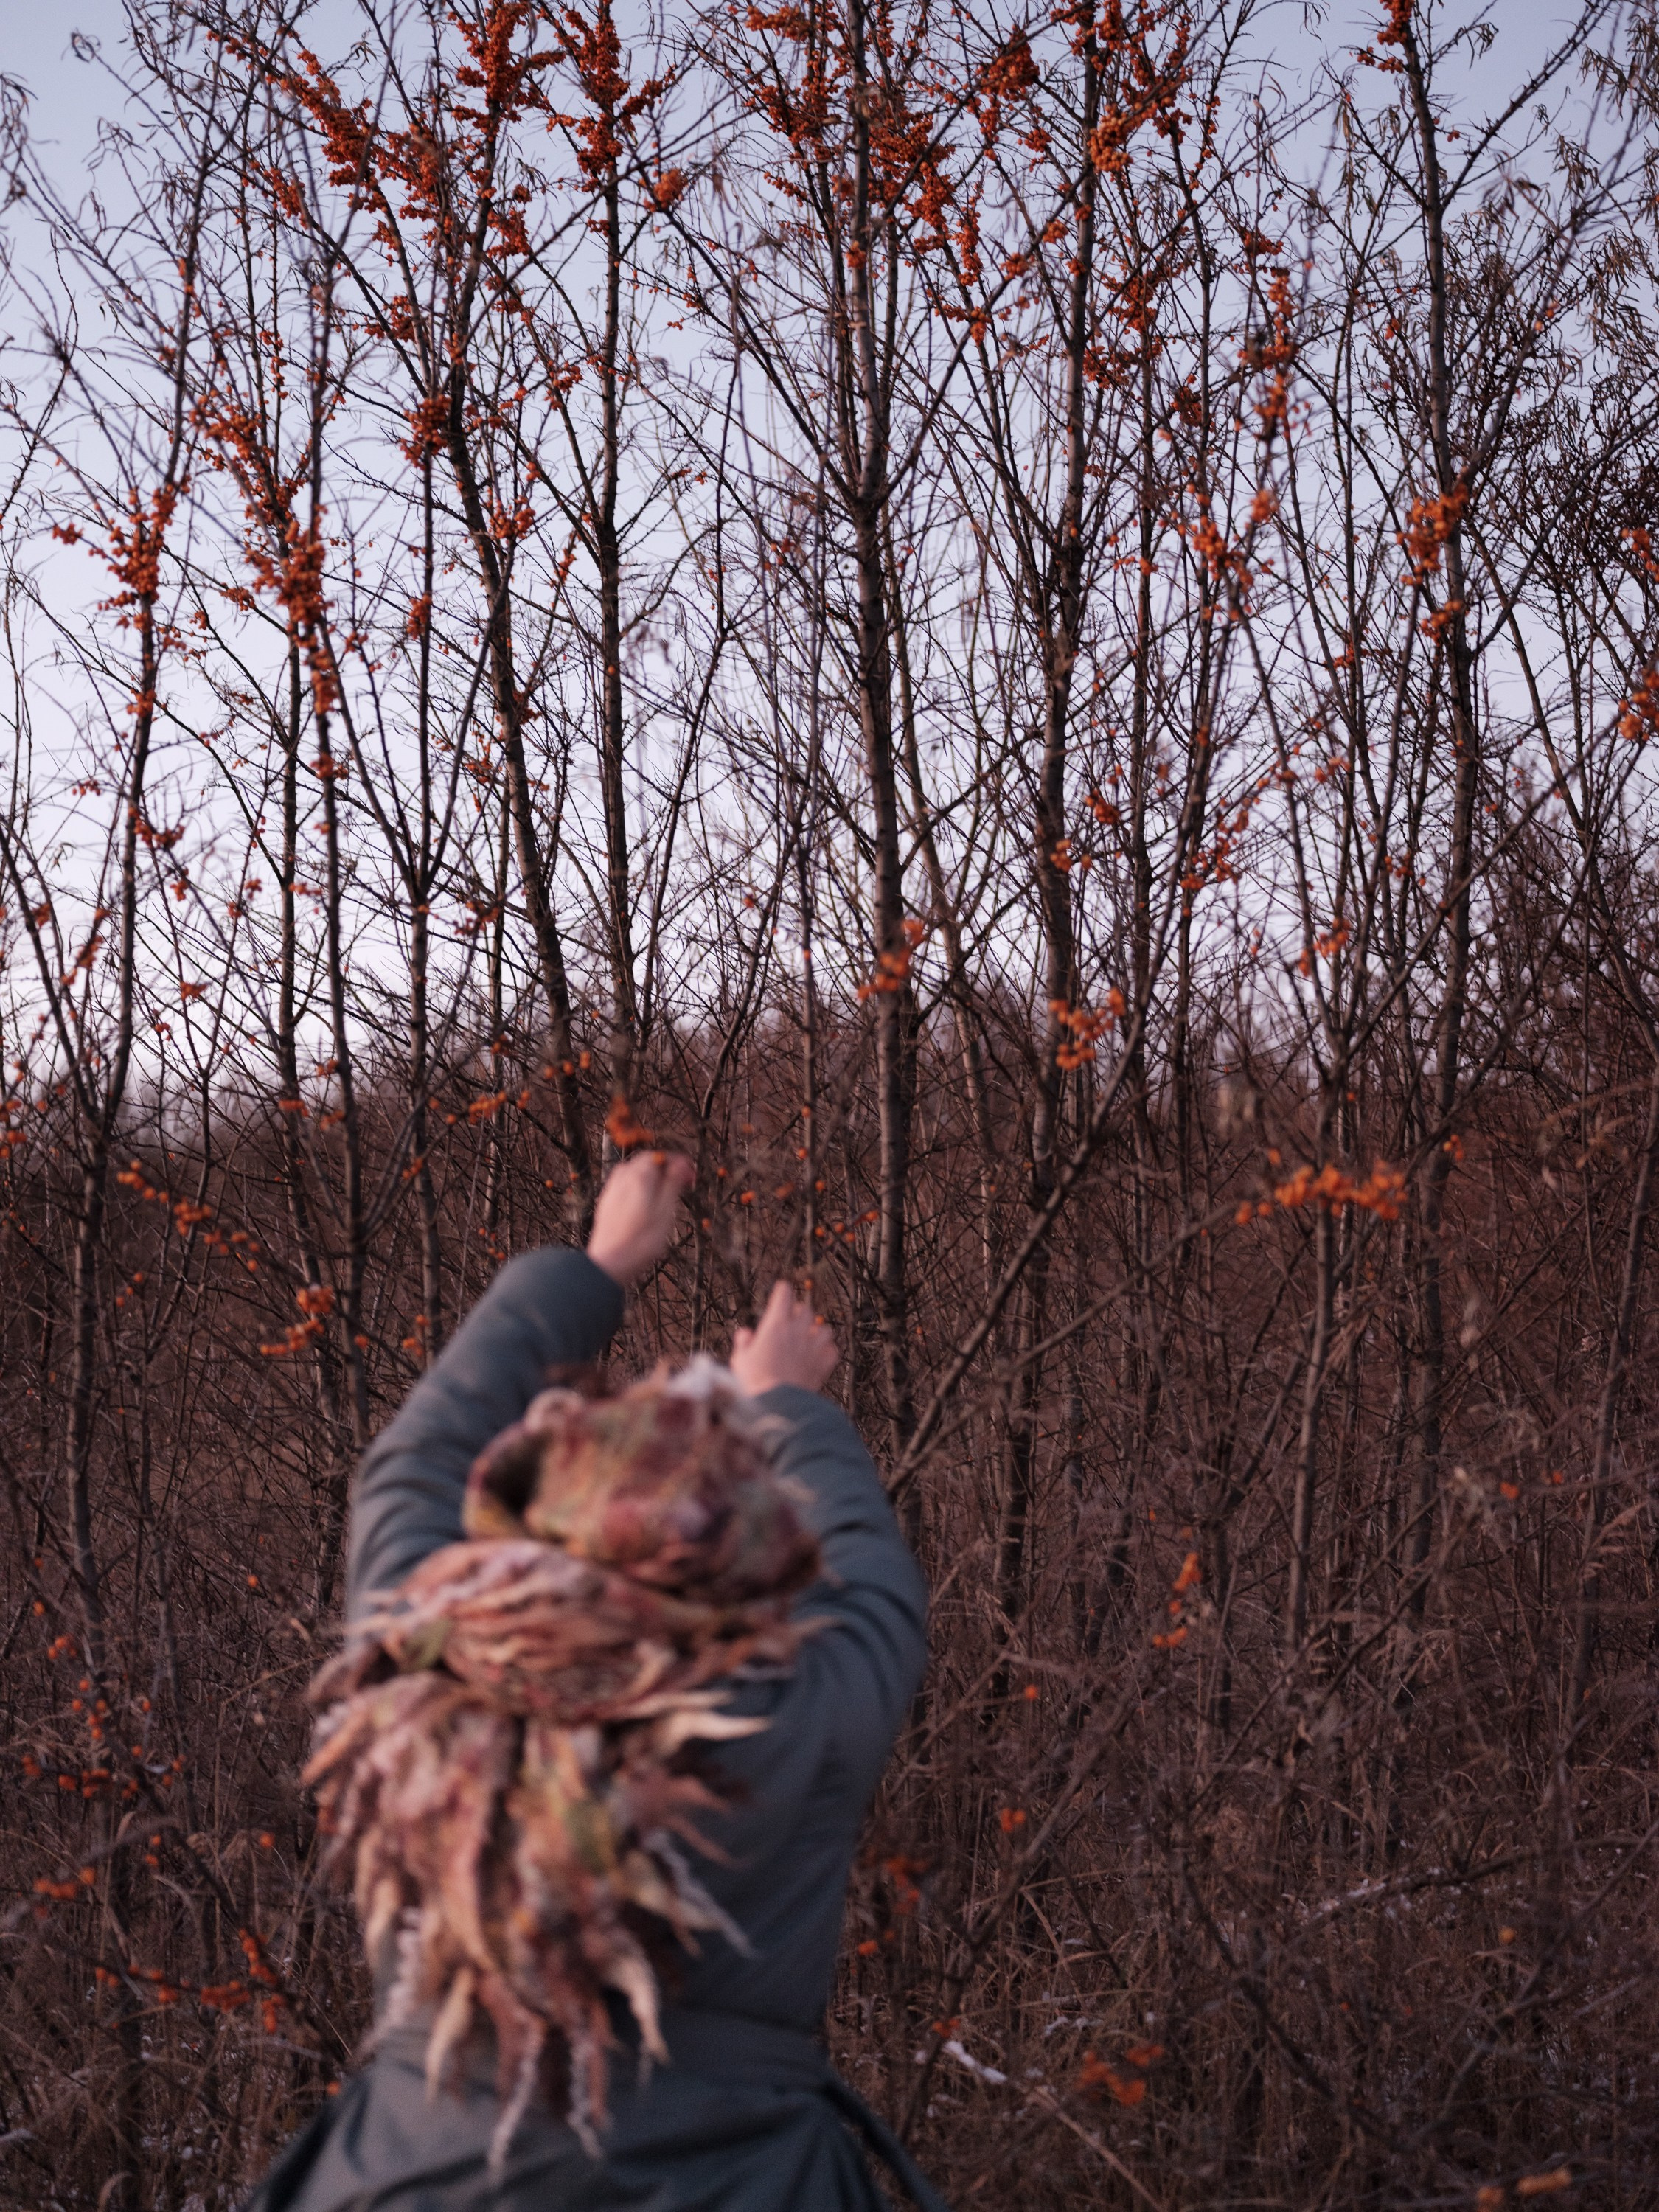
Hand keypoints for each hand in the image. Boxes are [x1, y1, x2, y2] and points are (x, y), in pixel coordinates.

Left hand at [585, 1150, 693, 1287]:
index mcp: (640, 1176)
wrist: (610, 1262)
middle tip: (681, 1182)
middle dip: (664, 1168)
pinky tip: (645, 1202)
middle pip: (646, 1161)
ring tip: (665, 1192)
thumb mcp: (666, 1211)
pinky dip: (638, 1185)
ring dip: (651, 1176)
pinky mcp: (606, 1202)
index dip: (678, 1162)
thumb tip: (681, 1163)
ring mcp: (612, 1189)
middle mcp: (623, 1177)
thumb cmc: (641, 1240)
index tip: (691, 1174)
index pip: (660, 1156)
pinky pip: (625, 1184)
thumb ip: (673, 1183)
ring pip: (634, 1172)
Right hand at [729, 1280, 839, 1395]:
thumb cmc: (755, 1382)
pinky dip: (827, 1351)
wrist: (777, 1404)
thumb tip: (745, 1334)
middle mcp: (798, 1330)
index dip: (782, 1291)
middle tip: (792, 1321)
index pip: (784, 1293)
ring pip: (825, 1327)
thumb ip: (744, 1343)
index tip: (781, 1291)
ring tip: (809, 1339)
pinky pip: (833, 1349)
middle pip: (805, 1308)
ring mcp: (814, 1346)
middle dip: (799, 1312)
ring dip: (817, 1331)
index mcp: (776, 1324)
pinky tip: (819, 1357)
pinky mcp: (825, 1363)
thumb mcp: (741, 1360)